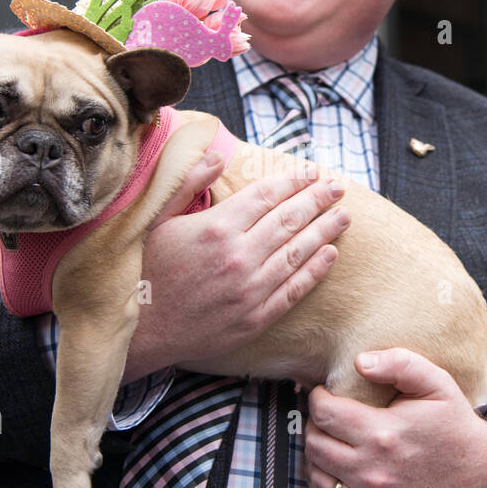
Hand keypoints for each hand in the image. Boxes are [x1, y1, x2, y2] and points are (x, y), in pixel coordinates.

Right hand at [122, 152, 349, 379]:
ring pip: (298, 252)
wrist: (142, 332)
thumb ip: (188, 184)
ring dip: (326, 231)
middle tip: (338, 187)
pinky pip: (294, 289)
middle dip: (318, 199)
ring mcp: (250, 289)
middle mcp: (238, 256)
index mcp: (216, 227)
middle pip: (290, 219)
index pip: (266, 195)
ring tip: (344, 216)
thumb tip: (217, 155)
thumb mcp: (158, 220)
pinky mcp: (256, 318)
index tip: (311, 171)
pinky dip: (316, 270)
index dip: (293, 180)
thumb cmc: (146, 272)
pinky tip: (331, 254)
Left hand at [305, 348, 486, 487]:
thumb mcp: (437, 384)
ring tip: (335, 445)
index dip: (318, 399)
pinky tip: (341, 476)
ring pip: (317, 478)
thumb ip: (399, 364)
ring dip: (319, 459)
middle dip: (315, 426)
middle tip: (329, 419)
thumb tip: (360, 362)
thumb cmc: (454, 427)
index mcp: (383, 434)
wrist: (482, 478)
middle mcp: (373, 473)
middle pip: (314, 445)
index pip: (323, 414)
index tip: (325, 396)